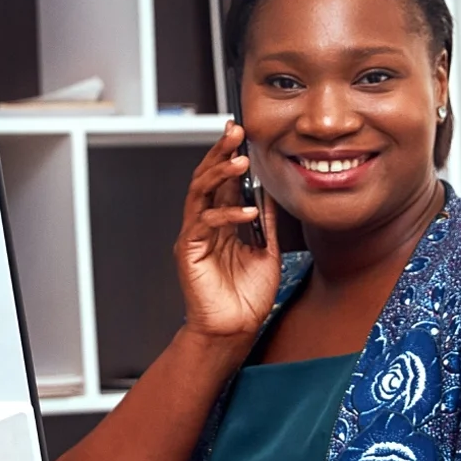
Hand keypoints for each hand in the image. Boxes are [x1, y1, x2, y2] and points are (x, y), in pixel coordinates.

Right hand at [175, 122, 281, 340]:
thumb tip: (271, 194)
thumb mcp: (266, 251)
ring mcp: (195, 236)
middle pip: (206, 177)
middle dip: (219, 152)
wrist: (234, 329)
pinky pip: (204, 224)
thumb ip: (266, 223)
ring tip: (239, 161)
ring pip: (199, 193)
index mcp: (221, 222)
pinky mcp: (188, 251)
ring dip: (218, 173)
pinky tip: (246, 211)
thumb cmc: (246, 297)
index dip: (229, 154)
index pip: (222, 180)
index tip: (240, 132)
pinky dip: (225, 215)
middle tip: (234, 131)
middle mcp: (205, 225)